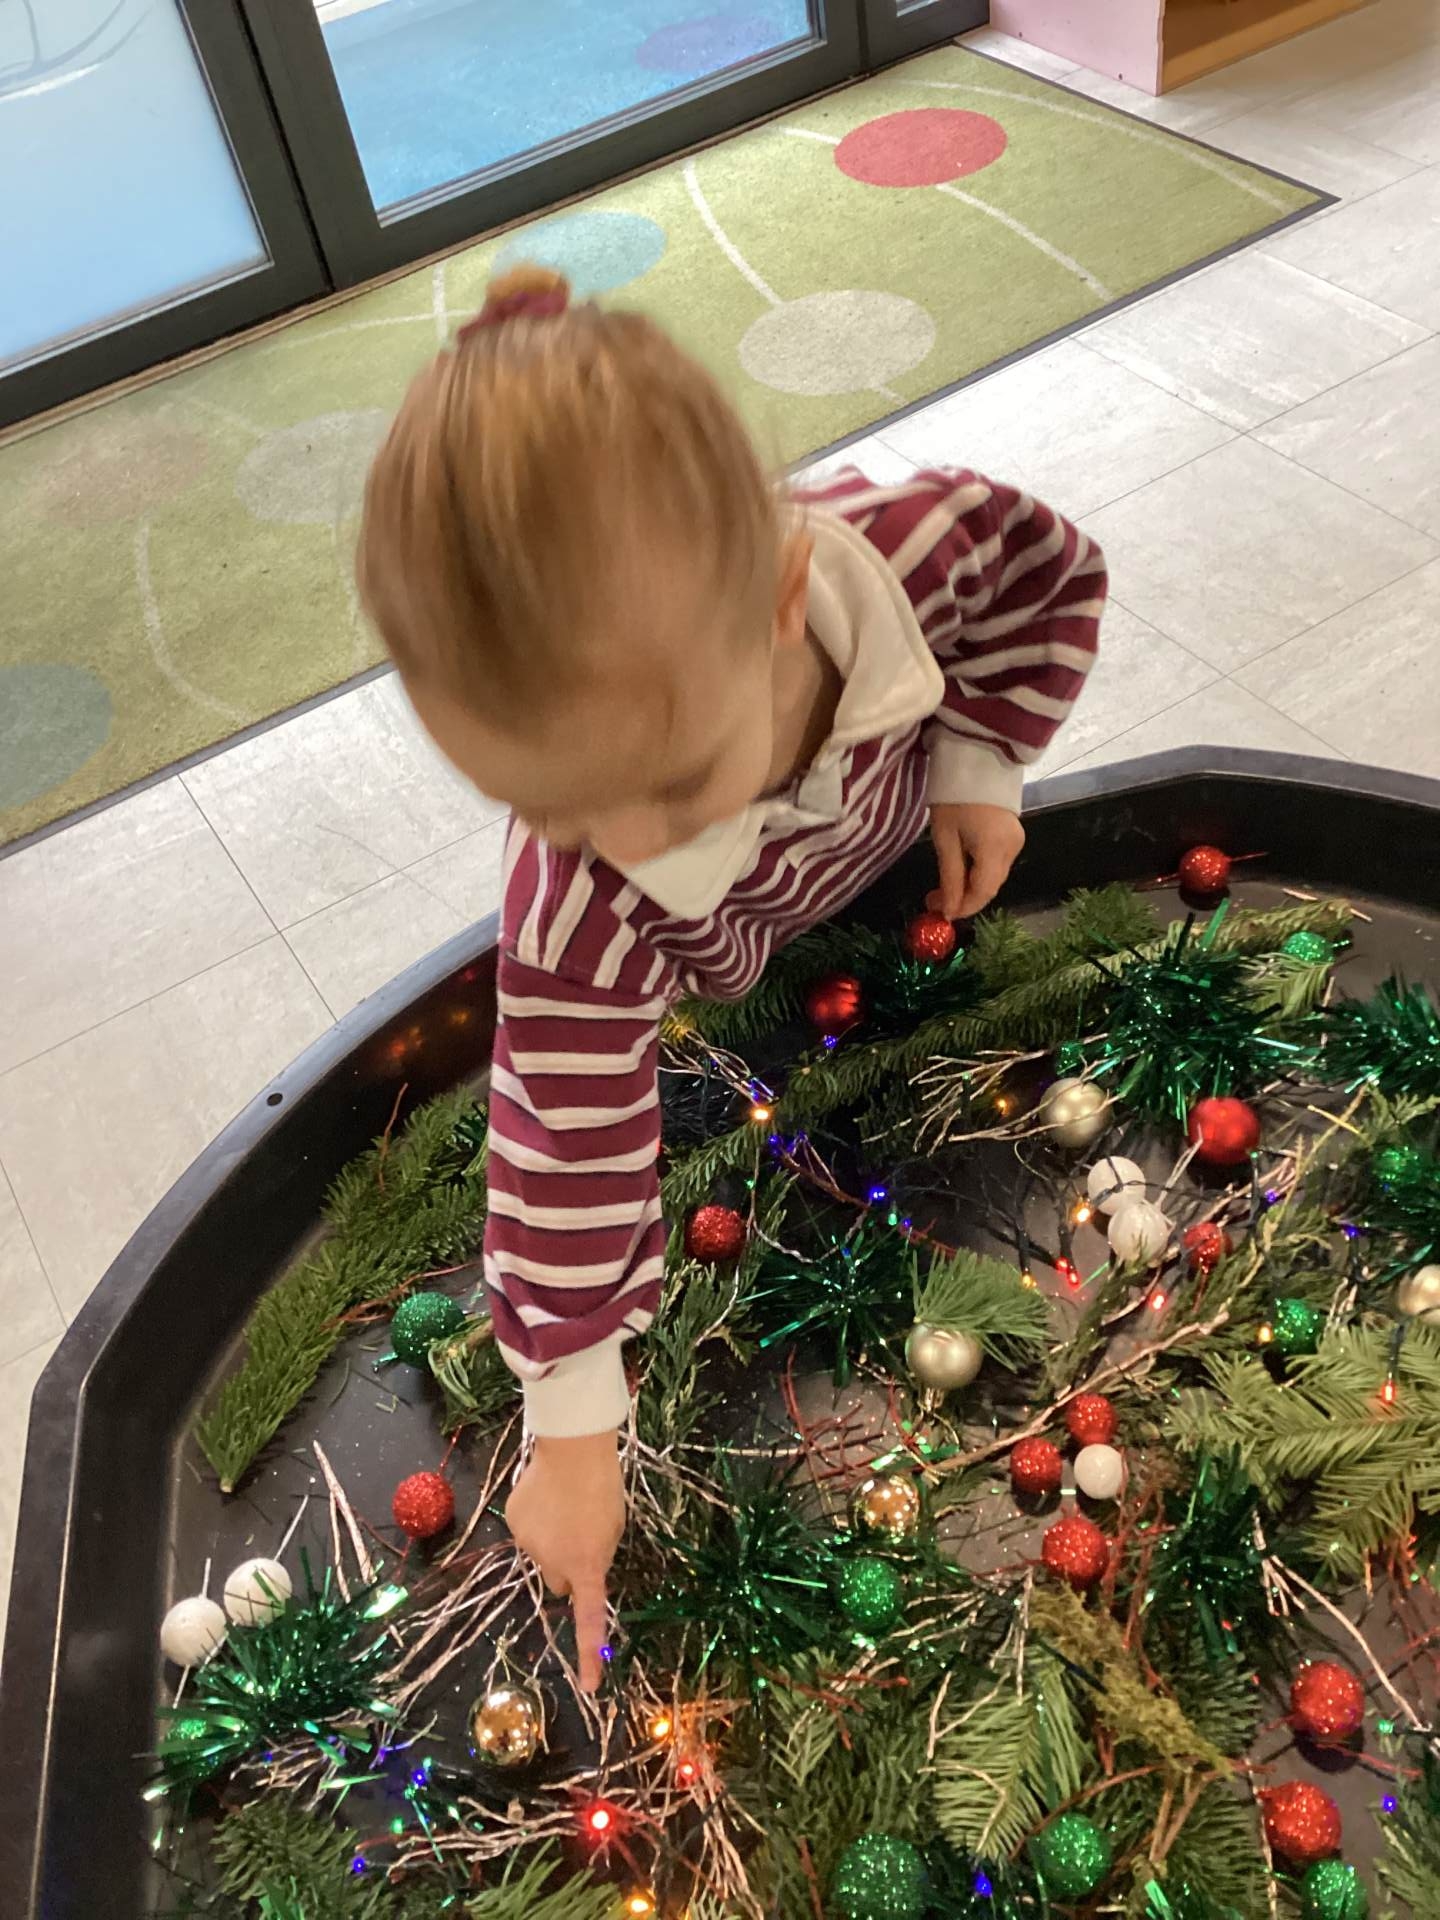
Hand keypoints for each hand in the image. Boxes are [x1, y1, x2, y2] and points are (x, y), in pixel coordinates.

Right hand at [506, 1431, 624, 1690]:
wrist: (574, 1449)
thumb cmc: (604, 1487)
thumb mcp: (612, 1529)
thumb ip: (596, 1557)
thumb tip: (577, 1567)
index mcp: (588, 1566)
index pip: (589, 1618)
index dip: (588, 1655)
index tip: (590, 1688)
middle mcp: (555, 1563)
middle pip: (559, 1582)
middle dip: (566, 1568)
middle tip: (578, 1539)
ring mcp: (529, 1544)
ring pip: (541, 1555)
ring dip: (551, 1541)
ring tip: (564, 1507)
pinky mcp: (513, 1522)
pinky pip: (526, 1531)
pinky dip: (535, 1522)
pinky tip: (546, 1497)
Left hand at [927, 803, 1024, 918]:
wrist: (975, 758)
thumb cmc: (953, 796)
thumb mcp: (945, 838)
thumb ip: (950, 876)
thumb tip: (949, 910)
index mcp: (995, 849)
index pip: (983, 892)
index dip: (963, 906)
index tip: (940, 912)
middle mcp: (1012, 848)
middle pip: (990, 886)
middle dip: (964, 898)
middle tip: (935, 899)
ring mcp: (1016, 840)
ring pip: (994, 876)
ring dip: (971, 885)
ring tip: (944, 885)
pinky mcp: (1014, 834)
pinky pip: (998, 862)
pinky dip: (979, 870)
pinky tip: (962, 867)